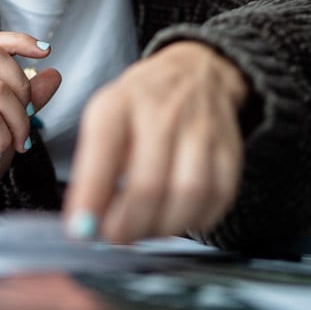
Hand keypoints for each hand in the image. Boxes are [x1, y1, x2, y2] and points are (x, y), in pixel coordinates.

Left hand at [64, 40, 247, 242]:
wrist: (195, 72)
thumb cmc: (140, 105)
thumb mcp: (105, 117)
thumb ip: (92, 167)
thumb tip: (85, 222)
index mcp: (121, 103)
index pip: (104, 148)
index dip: (91, 195)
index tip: (80, 229)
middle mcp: (164, 112)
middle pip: (149, 182)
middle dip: (128, 224)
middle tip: (115, 237)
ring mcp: (201, 130)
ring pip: (189, 193)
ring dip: (163, 226)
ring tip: (146, 230)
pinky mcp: (230, 149)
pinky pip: (219, 197)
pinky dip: (197, 219)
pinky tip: (178, 217)